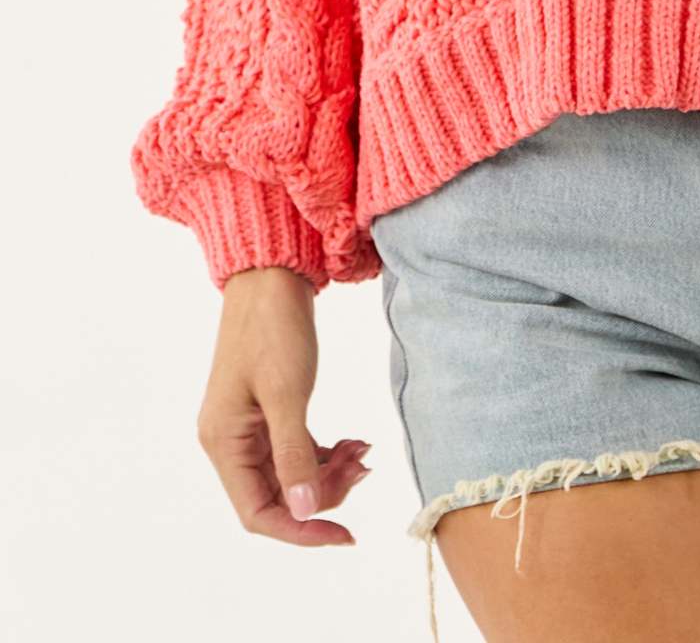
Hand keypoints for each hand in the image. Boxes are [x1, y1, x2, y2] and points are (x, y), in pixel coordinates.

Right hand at [195, 264, 372, 546]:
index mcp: (224, 444)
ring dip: (329, 472)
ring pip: (291, 475)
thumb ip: (294, 455)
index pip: (258, 513)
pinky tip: (354, 442)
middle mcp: (230, 443)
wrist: (270, 276)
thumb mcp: (287, 393)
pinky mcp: (268, 413)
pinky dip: (326, 452)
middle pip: (278, 497)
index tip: (346, 534)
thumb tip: (306, 511)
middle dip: (324, 493)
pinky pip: (296, 451)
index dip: (301, 530)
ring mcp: (249, 428)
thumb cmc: (272, 328)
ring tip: (363, 452)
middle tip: (364, 468)